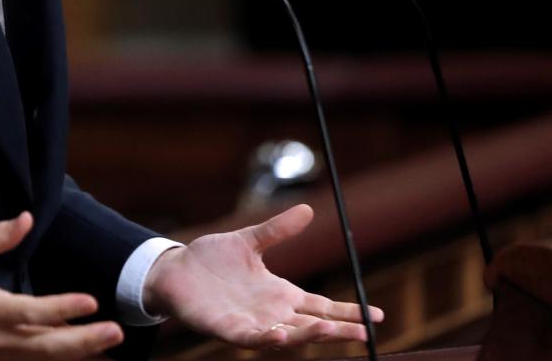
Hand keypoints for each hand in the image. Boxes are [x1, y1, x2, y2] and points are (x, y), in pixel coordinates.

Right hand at [0, 212, 124, 359]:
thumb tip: (27, 218)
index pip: (30, 312)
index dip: (62, 308)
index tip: (91, 302)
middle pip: (46, 346)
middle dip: (84, 341)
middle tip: (116, 332)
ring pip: (45, 359)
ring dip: (79, 353)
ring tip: (111, 345)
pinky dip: (62, 359)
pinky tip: (87, 354)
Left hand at [142, 204, 382, 347]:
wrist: (175, 270)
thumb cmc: (211, 259)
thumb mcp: (249, 240)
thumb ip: (277, 230)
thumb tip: (308, 211)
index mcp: (280, 293)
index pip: (322, 305)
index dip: (348, 311)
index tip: (377, 315)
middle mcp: (271, 313)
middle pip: (313, 325)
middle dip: (339, 330)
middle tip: (366, 333)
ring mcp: (252, 324)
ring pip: (289, 335)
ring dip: (310, 335)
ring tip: (332, 330)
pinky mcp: (228, 330)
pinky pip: (252, 339)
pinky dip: (268, 339)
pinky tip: (283, 335)